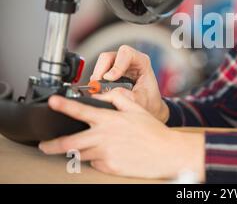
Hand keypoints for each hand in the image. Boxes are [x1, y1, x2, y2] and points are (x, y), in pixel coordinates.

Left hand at [39, 91, 204, 180]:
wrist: (167, 152)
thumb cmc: (153, 131)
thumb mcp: (137, 108)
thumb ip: (117, 99)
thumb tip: (103, 95)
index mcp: (110, 119)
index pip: (81, 111)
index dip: (63, 106)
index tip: (52, 103)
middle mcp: (104, 136)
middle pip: (69, 142)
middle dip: (52, 145)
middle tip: (44, 145)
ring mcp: (106, 153)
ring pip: (80, 154)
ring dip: (75, 153)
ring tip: (73, 152)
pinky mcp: (109, 167)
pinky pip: (95, 164)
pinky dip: (96, 160)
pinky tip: (106, 156)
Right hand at [90, 45, 168, 122]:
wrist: (149, 107)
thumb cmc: (149, 102)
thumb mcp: (141, 101)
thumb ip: (126, 96)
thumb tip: (108, 92)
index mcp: (142, 62)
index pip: (126, 54)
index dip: (116, 65)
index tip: (109, 78)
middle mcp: (129, 60)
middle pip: (109, 56)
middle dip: (100, 70)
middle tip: (97, 85)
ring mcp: (119, 65)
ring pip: (101, 63)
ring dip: (97, 76)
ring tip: (98, 90)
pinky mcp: (111, 72)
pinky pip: (99, 72)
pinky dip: (96, 81)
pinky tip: (99, 91)